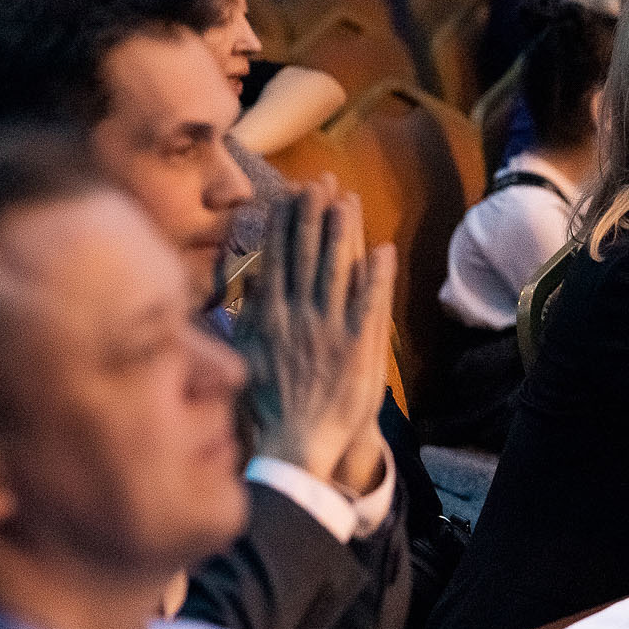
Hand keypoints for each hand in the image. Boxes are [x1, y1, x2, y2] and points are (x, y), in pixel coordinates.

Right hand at [235, 176, 393, 484]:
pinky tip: (383, 250)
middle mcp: (297, 316)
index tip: (292, 192)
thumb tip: (252, 277)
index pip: (278, 257)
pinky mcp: (357, 350)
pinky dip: (376, 277)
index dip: (287, 222)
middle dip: (313, 215)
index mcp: (269, 316)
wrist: (291, 447)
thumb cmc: (266, 406)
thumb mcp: (245, 355)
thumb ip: (248, 314)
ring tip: (347, 200)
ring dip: (343, 234)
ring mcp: (328, 331)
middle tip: (320, 181)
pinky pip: (369, 305)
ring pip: (336, 271)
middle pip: (307, 255)